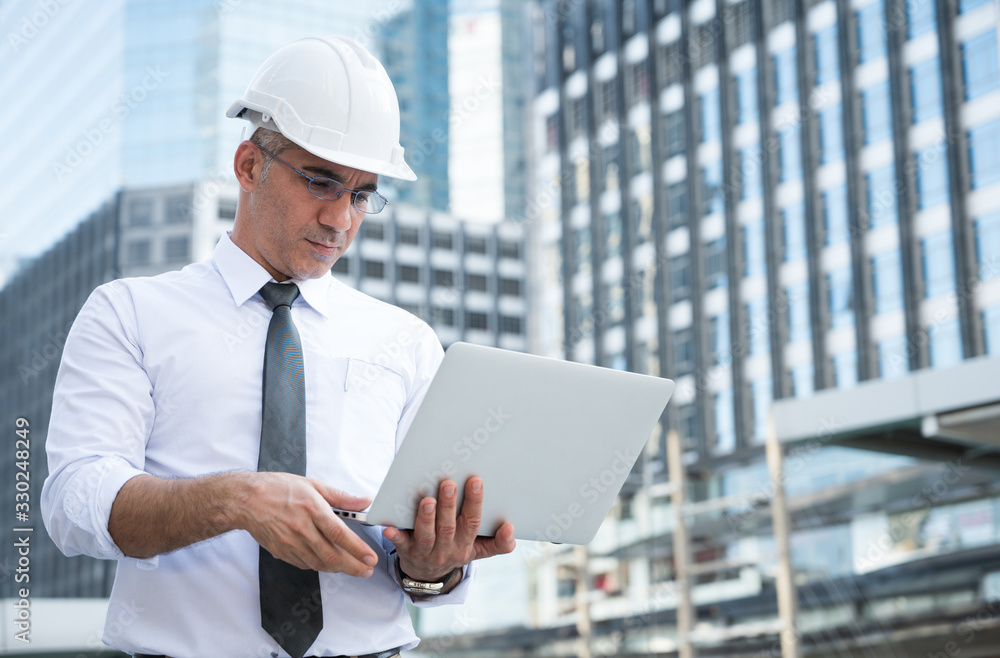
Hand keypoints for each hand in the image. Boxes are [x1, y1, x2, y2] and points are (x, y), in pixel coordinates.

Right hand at [241, 472, 377, 576]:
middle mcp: (302, 529)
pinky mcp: (282, 551)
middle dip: (353, 566)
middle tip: (366, 570)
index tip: (370, 556)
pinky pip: (305, 564)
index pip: (340, 534)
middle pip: (332, 555)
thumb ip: (341, 497)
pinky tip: (328, 563)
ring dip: (338, 569)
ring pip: (319, 563)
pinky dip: (319, 565)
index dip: (357, 549)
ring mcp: (290, 543)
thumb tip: (363, 501)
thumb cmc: (278, 489)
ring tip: (352, 568)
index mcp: (312, 509)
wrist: (246, 500)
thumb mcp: (313, 485)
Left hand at [383, 477, 515, 583]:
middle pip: (448, 527)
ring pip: (427, 535)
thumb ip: (499, 543)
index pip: (472, 523)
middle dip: (449, 505)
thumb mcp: (480, 551)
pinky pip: (400, 544)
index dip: (475, 502)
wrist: (428, 575)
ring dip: (426, 518)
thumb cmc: (456, 550)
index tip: (476, 480)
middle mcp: (446, 549)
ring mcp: (425, 551)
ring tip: (427, 500)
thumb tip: (510, 529)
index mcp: (466, 545)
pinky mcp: (407, 551)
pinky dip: (395, 536)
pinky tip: (389, 527)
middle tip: (448, 483)